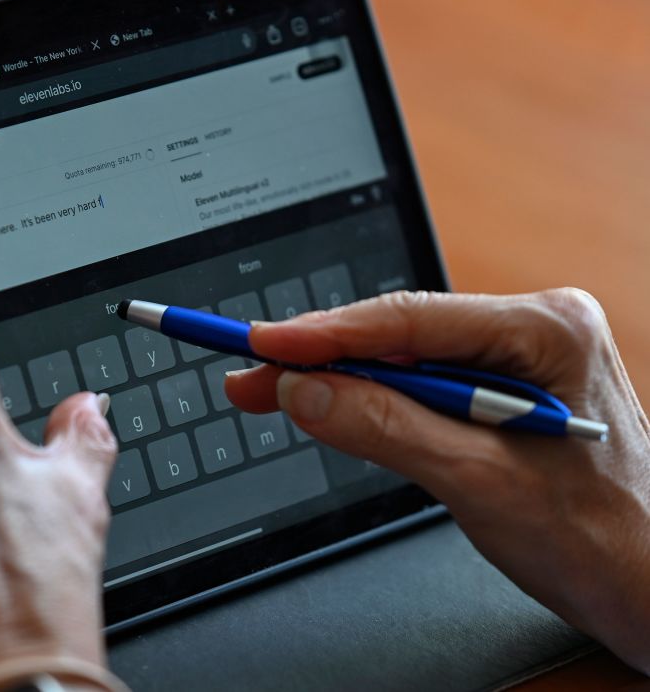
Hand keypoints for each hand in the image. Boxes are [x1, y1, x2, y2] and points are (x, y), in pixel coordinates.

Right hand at [226, 289, 649, 672]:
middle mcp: (534, 328)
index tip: (261, 344)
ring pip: (405, 359)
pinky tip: (332, 405)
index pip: (410, 318)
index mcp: (547, 328)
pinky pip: (423, 383)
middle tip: (250, 377)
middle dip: (321, 360)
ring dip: (341, 382)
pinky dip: (374, 401)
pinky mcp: (504, 388)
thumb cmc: (605, 536)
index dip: (323, 333)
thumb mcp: (480, 481)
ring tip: (272, 393)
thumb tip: (305, 391)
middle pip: (400, 334)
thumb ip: (385, 428)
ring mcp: (520, 357)